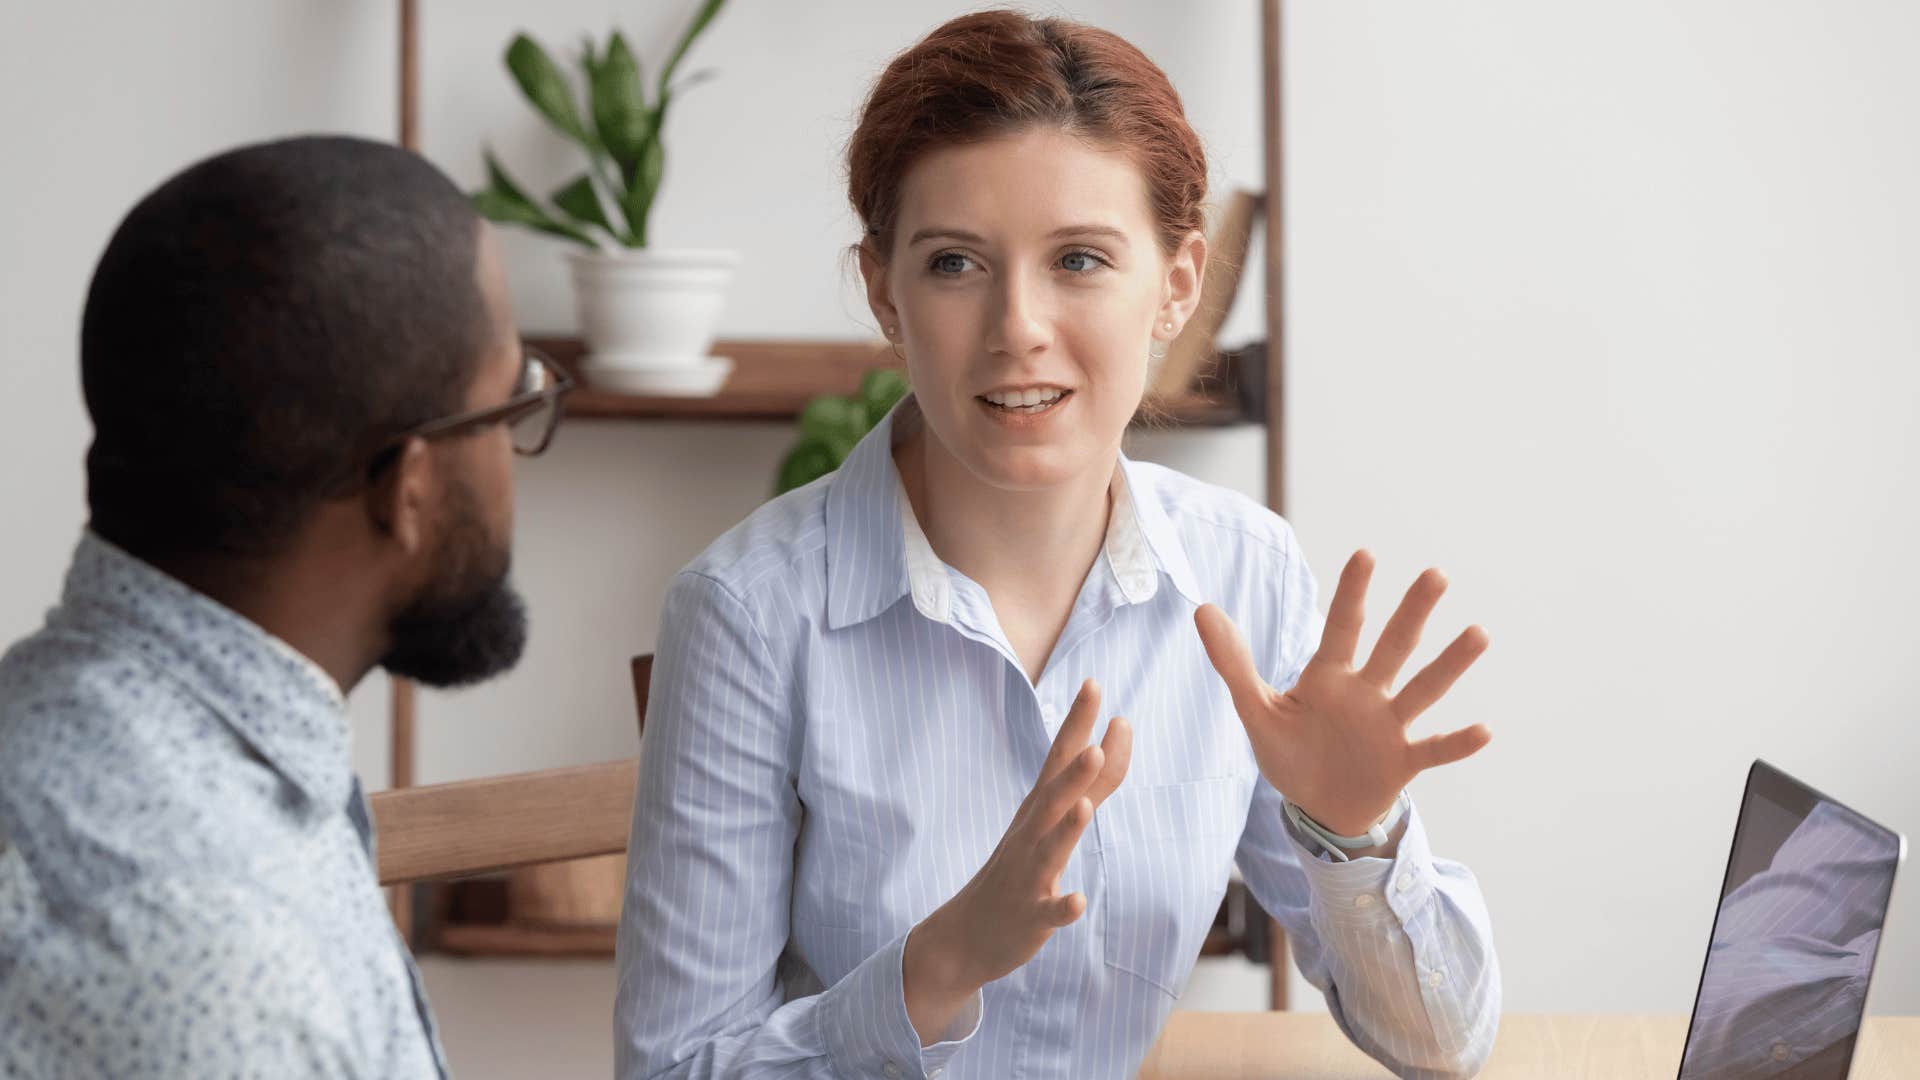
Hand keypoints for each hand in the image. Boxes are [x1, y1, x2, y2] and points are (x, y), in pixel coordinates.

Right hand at [903, 679, 1130, 1041]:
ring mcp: (1027, 876)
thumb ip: (1093, 781)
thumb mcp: (1054, 821)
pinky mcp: (1029, 916)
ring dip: (1068, 828)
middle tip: (1100, 734)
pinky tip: (1077, 901)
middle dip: (1076, 768)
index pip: (1059, 758)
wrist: (967, 934)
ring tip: (1085, 805)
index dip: (1077, 723)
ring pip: (1049, 848)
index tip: (1094, 684)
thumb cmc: (1019, 870)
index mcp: (1038, 810)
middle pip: (1053, 796)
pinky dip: (1062, 907)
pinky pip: (1047, 912)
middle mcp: (1030, 835)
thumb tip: (1119, 733)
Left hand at [1194, 549, 1490, 836]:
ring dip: (1449, 664)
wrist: (1316, 808)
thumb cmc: (1290, 753)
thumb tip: (1202, 608)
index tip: (1365, 554)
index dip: (1352, 593)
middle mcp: (1366, 692)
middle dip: (1412, 612)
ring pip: (1422, 689)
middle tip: (1436, 575)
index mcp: (1329, 676)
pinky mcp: (1402, 762)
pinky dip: (1457, 743)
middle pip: (1392, 646)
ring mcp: (1388, 726)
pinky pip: (1434, 750)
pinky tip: (1485, 729)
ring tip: (1478, 632)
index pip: (1341, 627)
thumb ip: (1233, 663)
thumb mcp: (1256, 710)